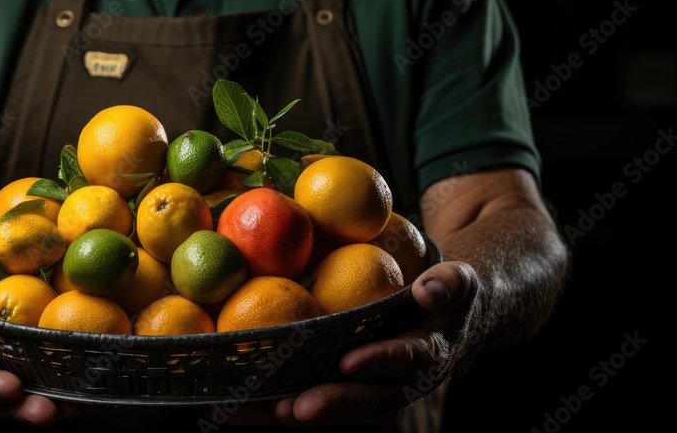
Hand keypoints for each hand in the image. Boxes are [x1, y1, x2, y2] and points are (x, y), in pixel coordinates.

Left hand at [217, 260, 478, 426]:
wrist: (453, 324)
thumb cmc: (450, 297)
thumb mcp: (459, 284)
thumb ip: (448, 284)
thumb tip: (428, 288)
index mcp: (427, 356)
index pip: (403, 360)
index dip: (378, 362)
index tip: (350, 363)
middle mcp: (400, 384)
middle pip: (365, 402)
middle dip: (329, 406)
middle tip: (293, 409)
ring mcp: (374, 393)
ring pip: (334, 410)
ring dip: (295, 413)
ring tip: (255, 412)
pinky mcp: (348, 392)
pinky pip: (314, 401)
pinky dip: (277, 407)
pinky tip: (237, 405)